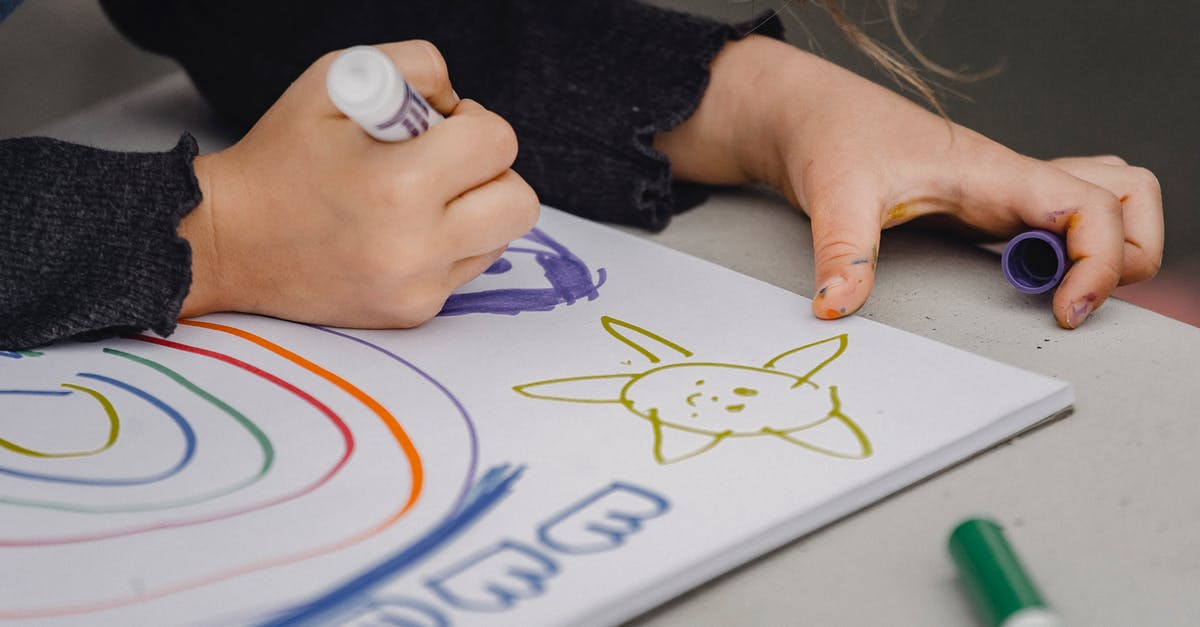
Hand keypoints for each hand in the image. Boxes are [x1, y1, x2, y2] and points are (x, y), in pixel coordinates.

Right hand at [178, 41, 539, 327]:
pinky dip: (449, 244)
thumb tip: (461, 105)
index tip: (441, 125)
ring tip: (420, 197)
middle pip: (519, 202)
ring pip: (500, 237)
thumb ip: (415, 68)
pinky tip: (402, 231)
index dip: (475, 123)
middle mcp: (416, 247)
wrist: (226, 242)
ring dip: (476, 209)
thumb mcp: (337, 81)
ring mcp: (417, 288)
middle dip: (492, 172)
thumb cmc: (282, 157)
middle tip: (446, 163)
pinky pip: (467, 268)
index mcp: (399, 185)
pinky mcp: (413, 313)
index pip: (497, 144)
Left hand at [656, 36, 1162, 328]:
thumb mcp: (834, 194)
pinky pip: (1064, 219)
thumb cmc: (831, 137)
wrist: (808, 115)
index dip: (1101, 263)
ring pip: (1108, 200)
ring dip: (1108, 246)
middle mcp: (1013, 181)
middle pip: (1129, 199)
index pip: (1094, 208)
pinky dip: (1072, 248)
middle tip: (1067, 298)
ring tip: (1053, 288)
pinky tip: (1025, 278)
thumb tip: (838, 306)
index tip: (1064, 310)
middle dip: (1126, 255)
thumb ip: (842, 251)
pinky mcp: (988, 207)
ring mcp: (1006, 193)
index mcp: (994, 175)